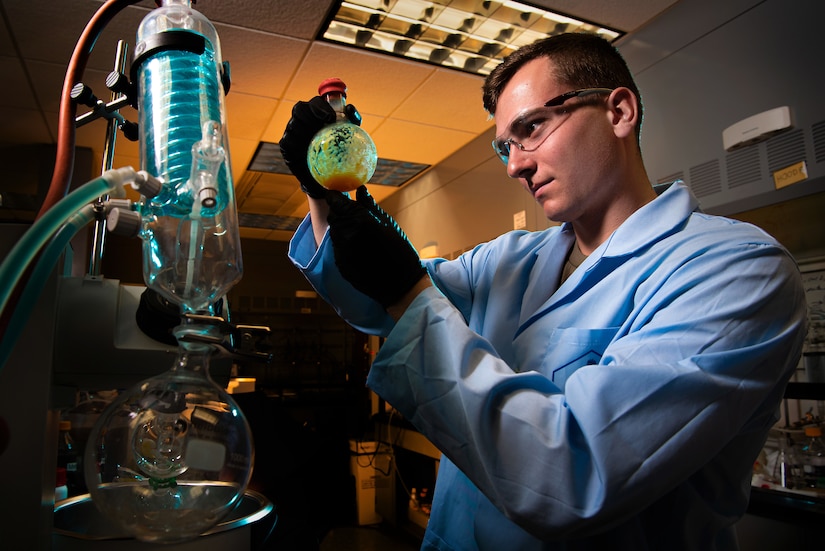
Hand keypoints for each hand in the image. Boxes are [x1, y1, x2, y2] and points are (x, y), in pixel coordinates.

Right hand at [279, 96, 362, 198]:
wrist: (327, 178)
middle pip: (300, 109)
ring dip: (303, 130)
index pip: (314, 103)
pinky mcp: (286, 146)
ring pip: (293, 124)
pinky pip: (287, 141)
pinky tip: (305, 152)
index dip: (320, 106)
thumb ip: (352, 120)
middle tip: (323, 126)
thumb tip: (350, 108)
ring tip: (315, 142)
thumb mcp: (350, 137)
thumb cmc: (340, 154)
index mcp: (316, 114)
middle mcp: (302, 120)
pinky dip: (295, 144)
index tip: (332, 117)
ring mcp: (292, 132)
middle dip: (310, 114)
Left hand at [326, 186, 427, 308]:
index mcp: (359, 219)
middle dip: (340, 212)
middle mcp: (346, 233)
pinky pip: (337, 247)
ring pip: (334, 232)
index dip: (336, 197)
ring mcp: (341, 250)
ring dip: (342, 228)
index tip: (340, 197)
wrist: (400, 283)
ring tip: (359, 234)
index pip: (334, 200)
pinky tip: (359, 249)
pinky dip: (344, 244)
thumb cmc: (399, 250)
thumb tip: (359, 190)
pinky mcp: (339, 263)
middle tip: (353, 216)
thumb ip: (369, 205)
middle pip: (333, 215)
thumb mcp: (388, 223)